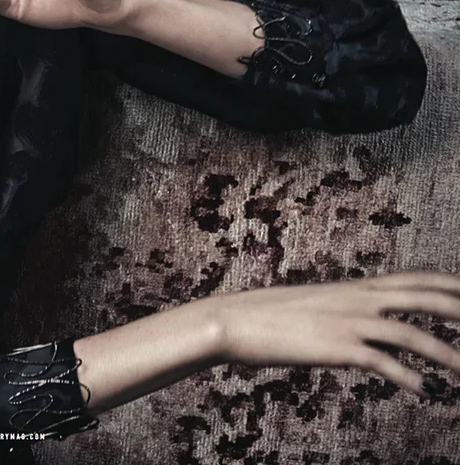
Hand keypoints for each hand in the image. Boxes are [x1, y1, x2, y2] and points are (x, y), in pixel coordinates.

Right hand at [204, 270, 459, 397]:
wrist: (234, 320)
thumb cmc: (269, 315)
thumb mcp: (314, 305)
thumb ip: (343, 310)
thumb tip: (359, 322)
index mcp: (353, 287)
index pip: (413, 278)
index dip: (448, 283)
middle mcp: (356, 299)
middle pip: (422, 298)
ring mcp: (347, 322)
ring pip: (412, 333)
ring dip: (448, 354)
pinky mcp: (336, 347)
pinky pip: (383, 363)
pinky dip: (411, 378)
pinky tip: (428, 392)